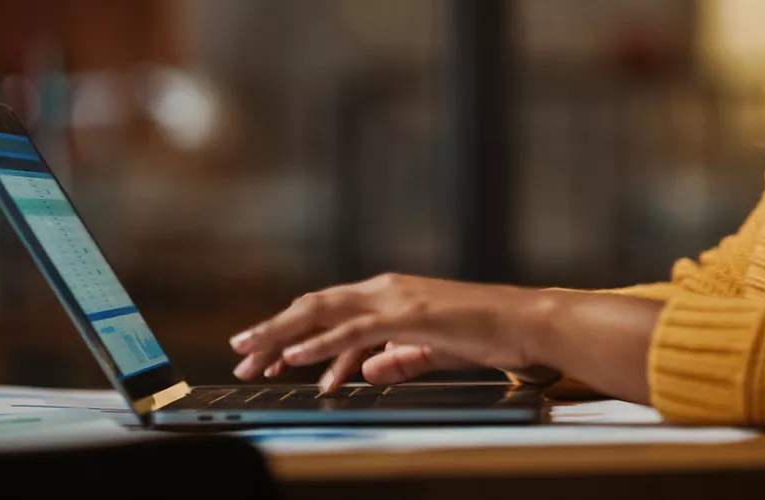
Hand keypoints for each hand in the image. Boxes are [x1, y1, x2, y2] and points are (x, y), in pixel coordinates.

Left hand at [229, 273, 556, 391]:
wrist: (524, 323)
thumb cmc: (485, 334)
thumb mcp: (431, 350)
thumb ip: (397, 358)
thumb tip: (365, 370)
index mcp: (389, 295)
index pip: (327, 311)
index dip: (290, 331)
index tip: (261, 354)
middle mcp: (384, 290)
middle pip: (313, 307)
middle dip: (272, 331)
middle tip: (240, 354)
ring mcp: (395, 299)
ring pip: (323, 314)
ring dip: (283, 336)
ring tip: (253, 357)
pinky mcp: (408, 315)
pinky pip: (353, 331)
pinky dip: (319, 344)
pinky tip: (295, 357)